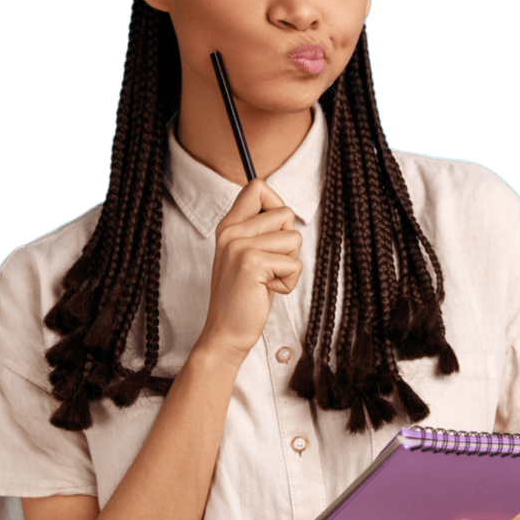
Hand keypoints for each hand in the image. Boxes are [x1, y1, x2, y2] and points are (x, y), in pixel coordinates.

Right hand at [197, 180, 301, 359]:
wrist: (225, 333)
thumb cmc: (244, 296)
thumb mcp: (246, 256)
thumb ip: (259, 231)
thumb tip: (286, 211)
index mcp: (229, 225)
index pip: (256, 187)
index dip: (276, 204)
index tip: (272, 232)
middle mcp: (231, 231)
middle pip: (285, 212)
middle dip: (288, 242)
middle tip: (269, 266)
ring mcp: (239, 246)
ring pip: (294, 238)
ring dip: (290, 264)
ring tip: (268, 279)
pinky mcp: (252, 263)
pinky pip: (294, 263)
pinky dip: (289, 282)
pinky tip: (268, 290)